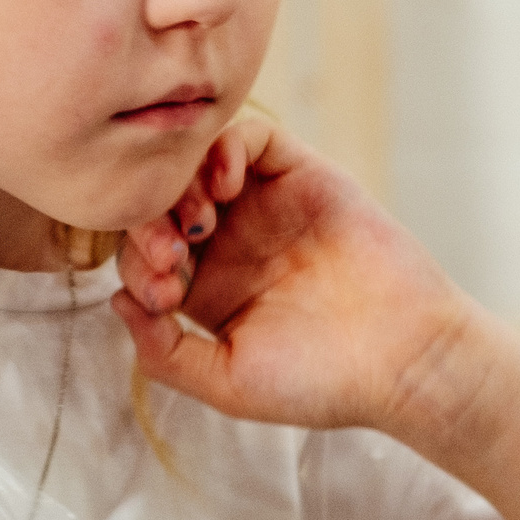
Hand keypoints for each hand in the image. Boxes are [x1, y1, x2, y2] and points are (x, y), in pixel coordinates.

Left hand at [112, 113, 484, 438]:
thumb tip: (116, 300)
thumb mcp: (228, 382)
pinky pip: (250, 137)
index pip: (143, 255)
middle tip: (172, 252)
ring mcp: (264, 204)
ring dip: (180, 184)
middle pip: (160, 203)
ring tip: (198, 222)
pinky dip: (224, 148)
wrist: (404, 359)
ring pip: (196, 165)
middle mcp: (229, 241)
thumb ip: (164, 353)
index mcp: (206, 289)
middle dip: (148, 223)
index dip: (138, 265)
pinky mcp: (302, 174)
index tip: (165, 294)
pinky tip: (222, 187)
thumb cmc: (322, 382)